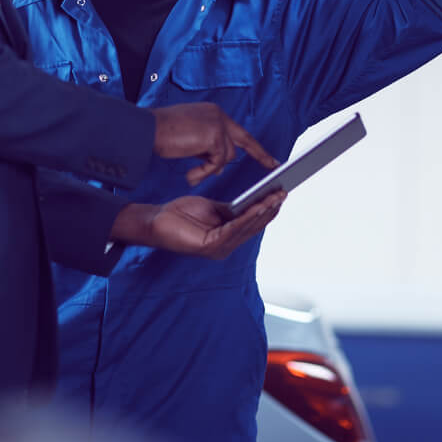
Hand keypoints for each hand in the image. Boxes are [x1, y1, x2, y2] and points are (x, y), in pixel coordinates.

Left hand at [110, 192, 286, 258]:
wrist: (157, 221)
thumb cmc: (181, 215)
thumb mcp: (213, 210)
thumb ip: (232, 210)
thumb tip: (252, 203)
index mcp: (227, 238)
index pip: (253, 224)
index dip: (268, 209)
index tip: (282, 193)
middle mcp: (226, 247)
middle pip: (254, 226)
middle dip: (271, 208)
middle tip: (284, 192)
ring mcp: (219, 249)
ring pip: (247, 227)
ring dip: (264, 210)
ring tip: (276, 195)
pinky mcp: (211, 246)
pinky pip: (233, 228)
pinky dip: (247, 216)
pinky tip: (257, 205)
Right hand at [151, 102, 277, 185]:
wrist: (145, 130)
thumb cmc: (160, 135)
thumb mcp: (188, 140)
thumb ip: (205, 148)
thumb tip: (218, 165)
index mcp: (212, 113)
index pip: (238, 132)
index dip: (255, 148)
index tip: (272, 161)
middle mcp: (218, 115)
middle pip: (236, 145)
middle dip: (244, 158)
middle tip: (270, 167)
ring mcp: (217, 124)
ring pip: (226, 157)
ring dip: (208, 169)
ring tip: (191, 176)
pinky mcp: (214, 136)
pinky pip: (216, 163)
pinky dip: (203, 172)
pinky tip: (190, 175)